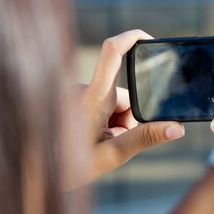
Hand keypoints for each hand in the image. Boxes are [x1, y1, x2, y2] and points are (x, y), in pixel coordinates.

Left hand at [63, 30, 184, 188]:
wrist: (35, 176)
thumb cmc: (69, 168)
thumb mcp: (113, 155)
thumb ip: (146, 138)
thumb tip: (178, 128)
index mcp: (93, 97)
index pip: (112, 52)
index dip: (132, 37)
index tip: (150, 39)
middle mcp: (82, 91)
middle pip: (124, 96)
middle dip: (128, 119)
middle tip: (113, 144)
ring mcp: (75, 97)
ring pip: (112, 104)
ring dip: (115, 124)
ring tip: (99, 147)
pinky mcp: (71, 104)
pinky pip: (99, 108)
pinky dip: (103, 124)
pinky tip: (91, 143)